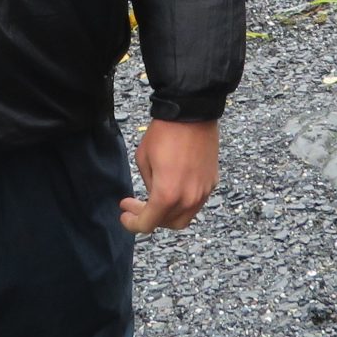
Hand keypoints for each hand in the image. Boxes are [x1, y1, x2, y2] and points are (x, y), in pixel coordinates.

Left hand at [119, 119, 218, 233]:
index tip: (125, 213)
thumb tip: (153, 195)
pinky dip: (183, 202)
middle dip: (150, 219)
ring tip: (155, 200)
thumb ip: (148, 185)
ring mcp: (203, 192)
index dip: (132, 223)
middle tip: (136, 206)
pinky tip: (173, 189)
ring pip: (185, 216)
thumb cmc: (164, 132)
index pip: (148, 224)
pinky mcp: (212, 182)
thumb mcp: (143, 159)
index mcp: (167, 195)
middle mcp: (188, 199)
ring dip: (168, 213)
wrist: (192, 112)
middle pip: (168, 224)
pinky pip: (196, 202)